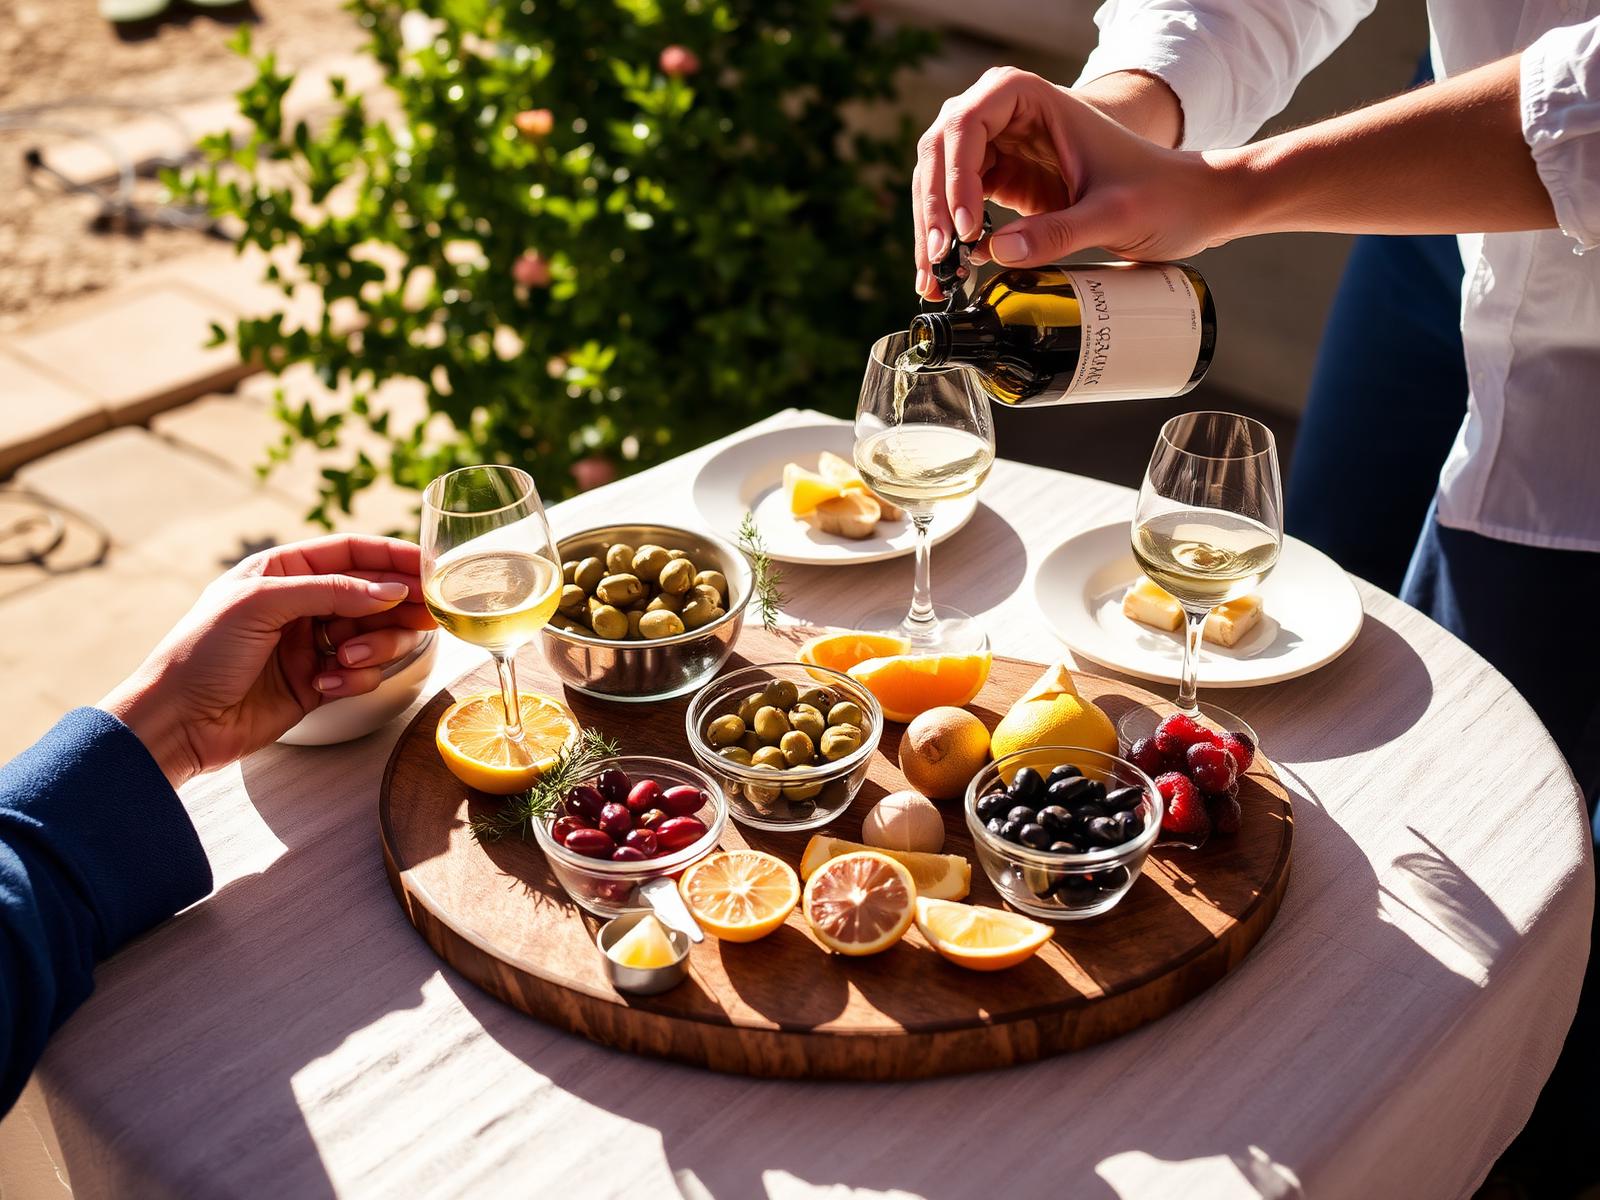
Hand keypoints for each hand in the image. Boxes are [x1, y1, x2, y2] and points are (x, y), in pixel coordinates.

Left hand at [100, 536, 435, 787]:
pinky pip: (361, 674)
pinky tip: (328, 686)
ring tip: (346, 659)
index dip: (392, 556)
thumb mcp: (261, 604)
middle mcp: (302, 604)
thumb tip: (392, 590)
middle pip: (374, 594)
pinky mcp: (318, 683)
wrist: (177, 723)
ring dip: (373, 646)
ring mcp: (312, 644)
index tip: (429, 566)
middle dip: (397, 606)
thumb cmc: (202, 653)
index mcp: (283, 572)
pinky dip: (355, 679)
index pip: (351, 553)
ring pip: (374, 635)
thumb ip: (330, 591)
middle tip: (425, 616)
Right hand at [912, 67, 1229, 298]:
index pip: (967, 123)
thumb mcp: (1114, 214)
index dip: (957, 175)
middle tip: (940, 263)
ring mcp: (1002, 150)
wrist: (1189, 204)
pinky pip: (959, 208)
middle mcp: (1009, 117)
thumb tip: (998, 254)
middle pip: (941, 153)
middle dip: (933, 210)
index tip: (969, 227)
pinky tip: (945, 275)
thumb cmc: (1162, 193)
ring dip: (931, 231)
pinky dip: (948, 242)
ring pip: (941, 183)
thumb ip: (1060, 232)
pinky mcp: (1004, 184)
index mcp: (1033, 100)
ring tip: (935, 280)